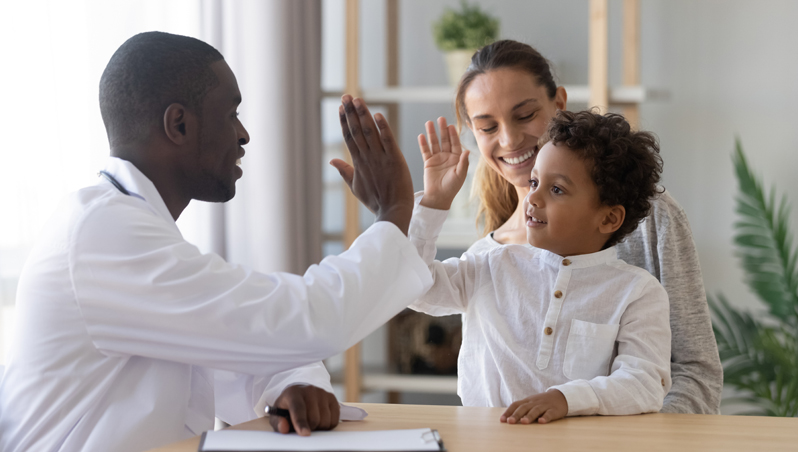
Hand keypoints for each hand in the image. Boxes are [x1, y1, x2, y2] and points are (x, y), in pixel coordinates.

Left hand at [268, 385, 340, 435]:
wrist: (300, 393)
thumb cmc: (288, 406)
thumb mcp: (278, 414)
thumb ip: (278, 422)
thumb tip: (284, 427)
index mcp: (293, 393)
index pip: (298, 409)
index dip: (301, 422)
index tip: (305, 433)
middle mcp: (309, 390)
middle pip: (313, 419)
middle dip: (309, 428)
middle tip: (302, 425)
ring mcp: (322, 393)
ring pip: (325, 421)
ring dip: (318, 427)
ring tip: (311, 421)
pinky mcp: (332, 398)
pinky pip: (334, 420)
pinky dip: (327, 425)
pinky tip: (320, 419)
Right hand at [330, 95, 414, 234]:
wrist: (393, 212)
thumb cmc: (376, 201)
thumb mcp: (356, 187)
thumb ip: (344, 171)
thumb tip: (331, 160)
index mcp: (358, 163)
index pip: (349, 137)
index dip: (344, 121)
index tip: (340, 108)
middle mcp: (367, 158)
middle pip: (356, 131)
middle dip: (350, 112)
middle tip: (346, 96)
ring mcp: (380, 158)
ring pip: (370, 132)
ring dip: (363, 115)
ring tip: (357, 100)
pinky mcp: (395, 160)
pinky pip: (388, 141)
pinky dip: (383, 128)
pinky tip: (377, 114)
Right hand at [418, 117, 469, 209]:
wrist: (439, 197)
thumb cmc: (452, 187)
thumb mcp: (460, 175)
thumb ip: (463, 162)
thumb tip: (467, 151)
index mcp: (457, 158)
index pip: (455, 143)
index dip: (453, 134)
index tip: (451, 126)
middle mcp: (447, 156)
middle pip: (444, 140)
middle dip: (442, 130)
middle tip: (440, 119)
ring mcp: (437, 158)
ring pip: (434, 143)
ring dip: (432, 133)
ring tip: (429, 123)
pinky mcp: (428, 162)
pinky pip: (425, 151)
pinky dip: (423, 143)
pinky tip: (421, 136)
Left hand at [500, 390, 567, 424]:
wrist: (560, 396)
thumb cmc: (542, 402)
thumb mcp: (531, 403)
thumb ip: (521, 409)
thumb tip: (508, 419)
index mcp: (527, 401)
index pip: (516, 405)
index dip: (508, 412)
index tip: (502, 420)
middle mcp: (534, 402)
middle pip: (524, 408)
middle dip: (516, 415)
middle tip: (510, 422)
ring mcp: (544, 406)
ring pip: (535, 410)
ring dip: (529, 416)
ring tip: (524, 422)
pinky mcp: (553, 410)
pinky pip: (549, 414)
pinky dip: (545, 417)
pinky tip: (541, 421)